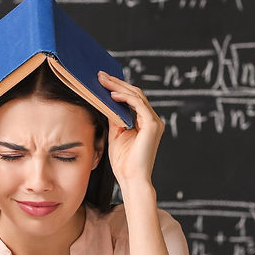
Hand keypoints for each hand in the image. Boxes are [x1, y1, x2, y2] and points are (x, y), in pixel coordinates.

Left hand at [97, 71, 164, 185]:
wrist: (132, 179)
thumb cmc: (123, 162)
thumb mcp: (115, 135)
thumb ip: (114, 118)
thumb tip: (106, 103)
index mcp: (145, 122)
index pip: (132, 99)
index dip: (118, 88)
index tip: (102, 80)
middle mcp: (152, 120)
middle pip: (135, 94)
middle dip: (116, 83)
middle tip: (100, 75)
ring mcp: (154, 122)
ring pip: (137, 96)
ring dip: (118, 86)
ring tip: (102, 80)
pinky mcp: (152, 125)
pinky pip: (138, 104)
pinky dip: (125, 98)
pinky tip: (112, 94)